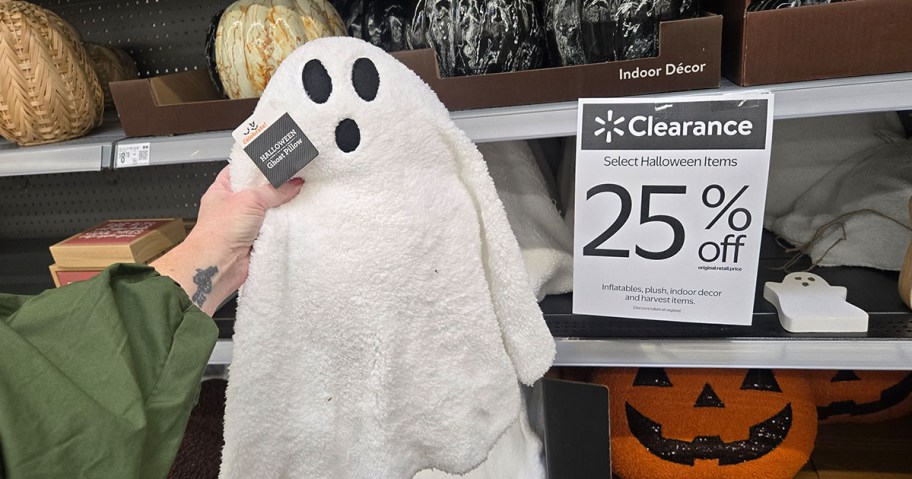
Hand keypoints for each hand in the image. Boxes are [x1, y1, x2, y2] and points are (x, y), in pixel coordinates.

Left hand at [151, 166, 303, 314]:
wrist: (218, 265)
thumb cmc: (218, 232)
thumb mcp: (249, 200)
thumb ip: (273, 190)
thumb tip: (293, 183)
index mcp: (223, 190)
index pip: (242, 170)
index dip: (259, 165)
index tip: (278, 160)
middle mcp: (233, 206)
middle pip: (260, 190)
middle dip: (276, 188)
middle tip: (295, 178)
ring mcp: (245, 224)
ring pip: (269, 211)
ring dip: (281, 209)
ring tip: (298, 197)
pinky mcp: (256, 240)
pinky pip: (274, 229)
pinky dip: (283, 226)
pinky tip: (294, 219)